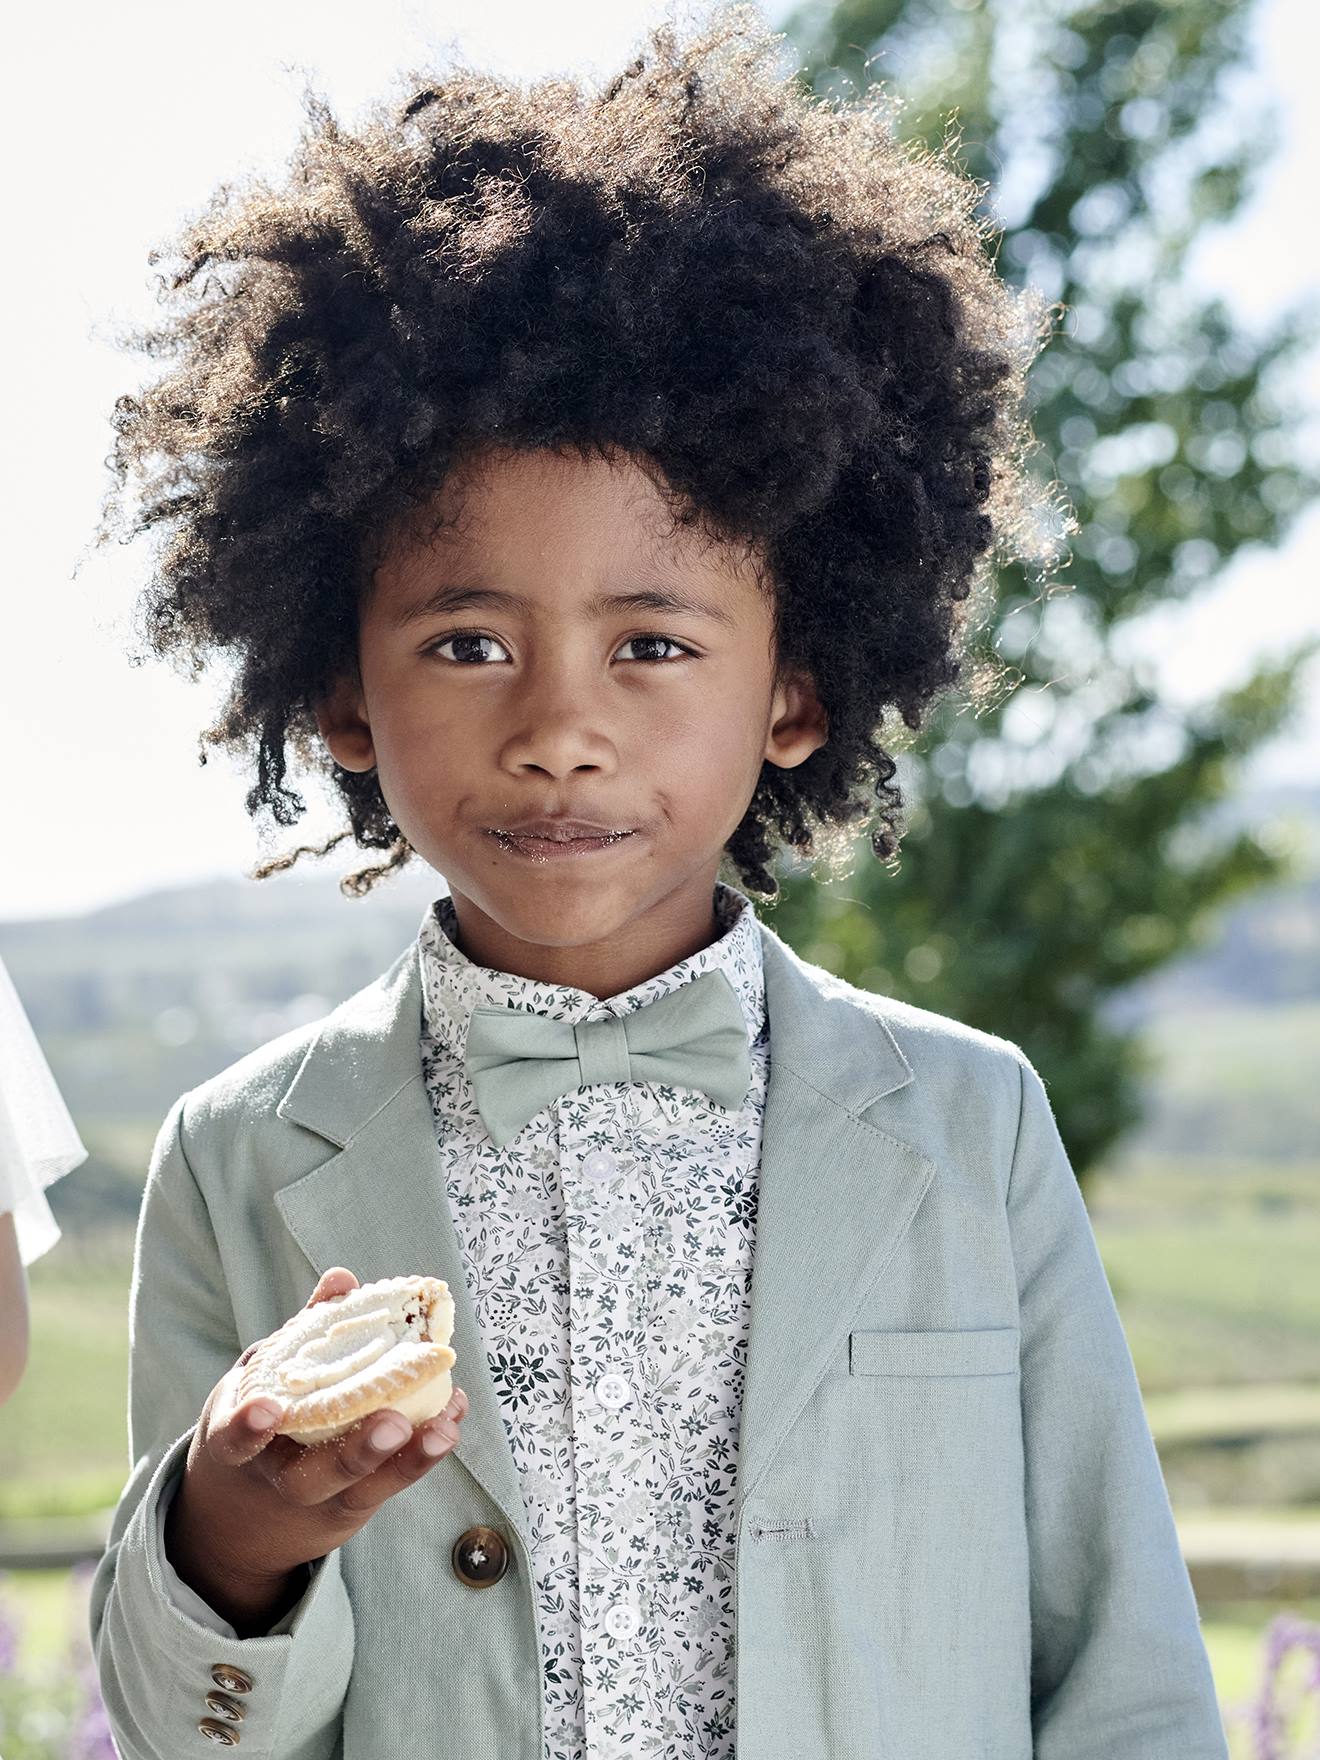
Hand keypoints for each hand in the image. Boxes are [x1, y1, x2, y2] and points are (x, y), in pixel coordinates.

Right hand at [165, 1267, 467, 1630]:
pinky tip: (452, 1419)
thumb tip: (342, 1278)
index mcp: (237, 1446)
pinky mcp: (354, 1506)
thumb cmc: (264, 1418)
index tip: (267, 1409)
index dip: (248, 1426)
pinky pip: (393, 1482)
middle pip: (312, 1478)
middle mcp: (278, 1480)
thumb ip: (304, 1331)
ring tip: (443, 1429)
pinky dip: (425, 1451)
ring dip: (408, 1459)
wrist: (248, 1515)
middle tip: (391, 1423)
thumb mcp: (263, 1379)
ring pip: (362, 1488)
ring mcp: (319, 1500)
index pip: (234, 1441)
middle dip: (355, 1452)